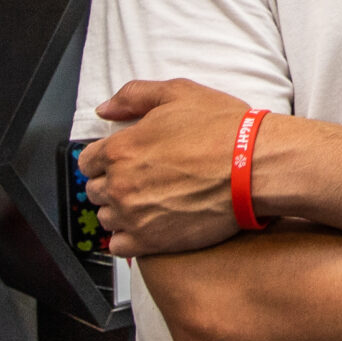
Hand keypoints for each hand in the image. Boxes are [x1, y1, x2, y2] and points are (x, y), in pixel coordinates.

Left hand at [79, 79, 261, 257]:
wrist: (254, 168)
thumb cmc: (222, 130)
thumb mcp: (177, 93)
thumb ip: (133, 96)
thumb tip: (105, 109)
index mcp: (121, 149)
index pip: (87, 162)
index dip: (104, 159)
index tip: (120, 162)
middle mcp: (121, 184)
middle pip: (95, 191)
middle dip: (112, 184)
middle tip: (139, 180)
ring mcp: (134, 216)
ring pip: (107, 218)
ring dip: (120, 211)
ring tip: (147, 203)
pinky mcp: (152, 242)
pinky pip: (120, 247)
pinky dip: (129, 238)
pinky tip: (148, 225)